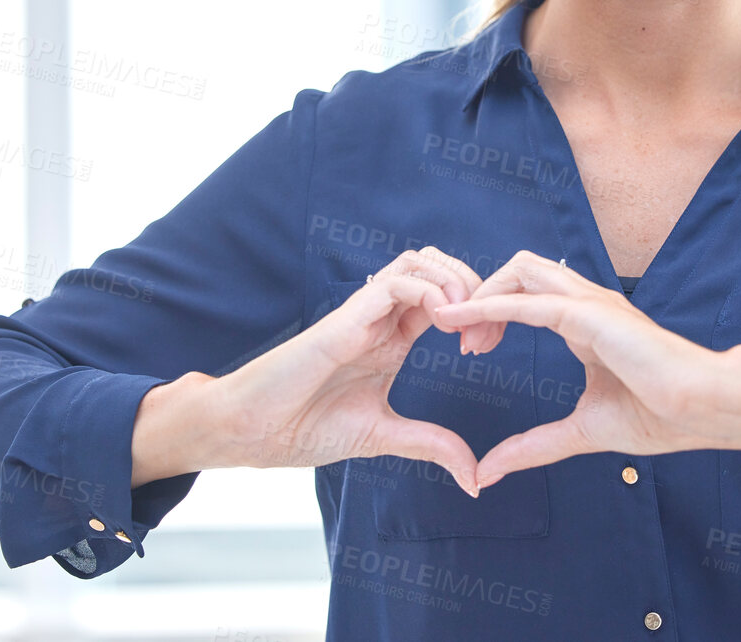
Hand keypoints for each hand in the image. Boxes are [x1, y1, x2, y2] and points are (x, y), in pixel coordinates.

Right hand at [203, 247, 498, 496]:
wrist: (255, 432)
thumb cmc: (305, 427)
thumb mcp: (385, 436)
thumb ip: (431, 446)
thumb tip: (476, 479)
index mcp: (391, 340)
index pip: (443, 297)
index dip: (473, 310)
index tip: (485, 347)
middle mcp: (380, 319)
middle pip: (435, 266)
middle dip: (471, 284)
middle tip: (483, 329)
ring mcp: (363, 315)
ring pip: (417, 262)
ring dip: (452, 280)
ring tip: (465, 322)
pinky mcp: (346, 319)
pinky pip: (393, 283)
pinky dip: (427, 291)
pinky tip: (442, 323)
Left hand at [431, 251, 740, 488]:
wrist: (702, 409)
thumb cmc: (659, 416)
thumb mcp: (579, 432)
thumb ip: (533, 446)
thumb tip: (487, 473)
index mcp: (585, 323)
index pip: (527, 295)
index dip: (492, 315)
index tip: (473, 352)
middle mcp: (585, 302)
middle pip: (518, 271)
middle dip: (481, 297)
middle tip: (463, 344)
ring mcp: (590, 301)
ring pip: (522, 268)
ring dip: (483, 293)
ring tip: (459, 330)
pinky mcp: (592, 313)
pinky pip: (531, 299)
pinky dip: (491, 304)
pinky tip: (463, 318)